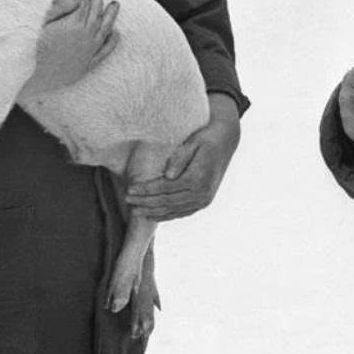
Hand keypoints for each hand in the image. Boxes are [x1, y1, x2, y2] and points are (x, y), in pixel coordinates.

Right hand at [23, 0, 119, 94]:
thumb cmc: (33, 47)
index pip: (83, 1)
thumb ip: (60, 8)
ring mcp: (89, 51)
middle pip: (96, 12)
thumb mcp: (42, 24)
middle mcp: (86, 37)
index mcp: (74, 25)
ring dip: (111, 15)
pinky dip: (111, 42)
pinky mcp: (88, 65)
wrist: (33, 77)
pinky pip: (104, 51)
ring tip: (116, 4)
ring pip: (104, 29)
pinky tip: (116, 33)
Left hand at [125, 93, 240, 221]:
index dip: (146, 190)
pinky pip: (182, 212)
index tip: (130, 189)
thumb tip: (167, 176)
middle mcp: (202, 193)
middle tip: (126, 200)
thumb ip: (180, 158)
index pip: (165, 188)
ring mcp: (204, 200)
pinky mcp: (204, 202)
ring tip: (134, 210)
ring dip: (152, 211)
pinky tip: (153, 215)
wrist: (226, 141)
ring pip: (173, 209)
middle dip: (145, 202)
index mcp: (199, 178)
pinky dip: (166, 215)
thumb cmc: (206, 138)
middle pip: (167, 201)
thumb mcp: (193, 142)